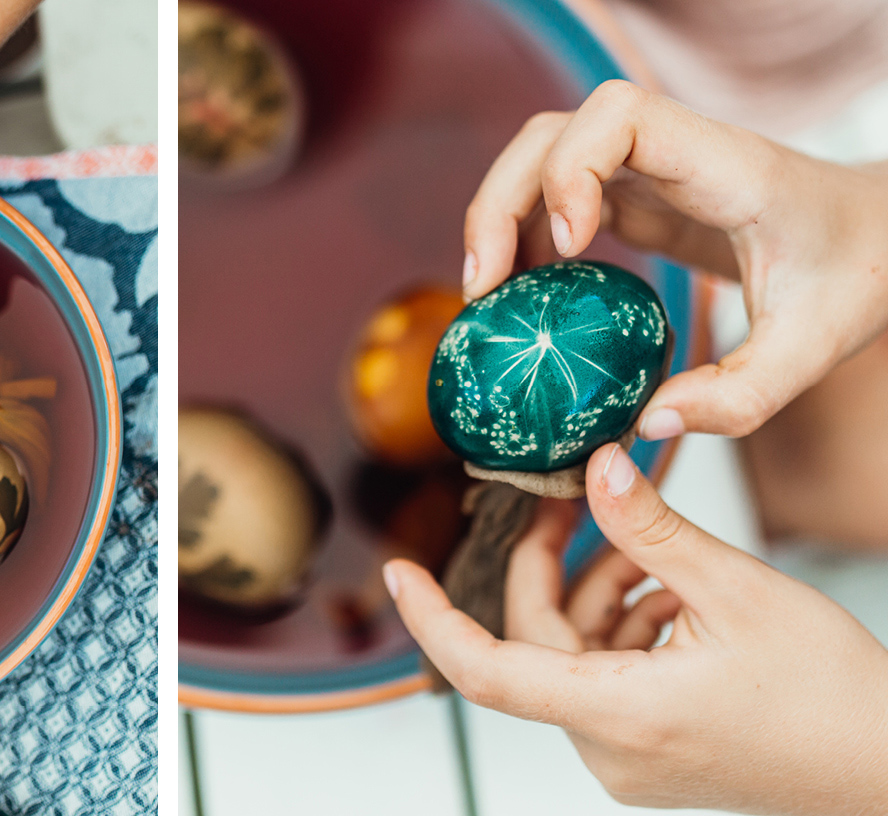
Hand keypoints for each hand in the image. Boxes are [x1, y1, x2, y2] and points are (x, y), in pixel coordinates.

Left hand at [385, 443, 887, 814]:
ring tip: (654, 541)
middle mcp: (613, 751)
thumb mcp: (735, 589)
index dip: (432, 619)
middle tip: (574, 494)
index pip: (489, 671)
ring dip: (602, 587)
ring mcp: (633, 758)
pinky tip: (674, 586)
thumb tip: (596, 465)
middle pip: (538, 642)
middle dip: (552, 563)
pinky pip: (609, 673)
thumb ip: (652, 526)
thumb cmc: (829, 693)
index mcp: (619, 716)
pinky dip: (628, 620)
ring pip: (577, 652)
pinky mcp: (656, 752)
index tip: (394, 570)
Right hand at [462, 79, 887, 438]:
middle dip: (505, 196)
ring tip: (489, 294)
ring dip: (503, 212)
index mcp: (722, 163)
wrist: (884, 235)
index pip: (619, 114)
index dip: (573, 165)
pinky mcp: (642, 196)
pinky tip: (523, 292)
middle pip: (555, 132)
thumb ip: (740, 395)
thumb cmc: (859, 272)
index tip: (571, 242)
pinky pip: (563, 195)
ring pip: (546, 155)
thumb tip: (646, 424)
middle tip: (486, 285)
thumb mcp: (813, 347)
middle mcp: (674, 151)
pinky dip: (528, 234)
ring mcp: (652, 169)